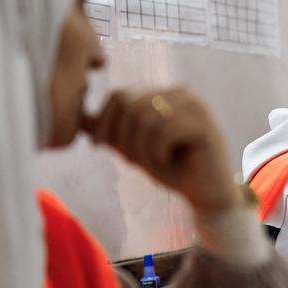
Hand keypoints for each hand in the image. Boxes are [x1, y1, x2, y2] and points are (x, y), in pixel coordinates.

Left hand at [83, 87, 238, 216]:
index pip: (120, 95)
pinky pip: (164, 132)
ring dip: (140, 149)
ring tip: (152, 163)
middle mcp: (182, 92)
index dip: (104, 121)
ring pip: (145, 118)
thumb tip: (78, 119)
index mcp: (165, 93)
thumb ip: (112, 132)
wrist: (208, 194)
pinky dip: (158, 154)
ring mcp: (196, 105)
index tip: (101, 146)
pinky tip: (169, 163)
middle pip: (130, 104)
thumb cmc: (173, 170)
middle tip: (131, 161)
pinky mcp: (204, 123)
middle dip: (121, 137)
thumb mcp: (135, 150)